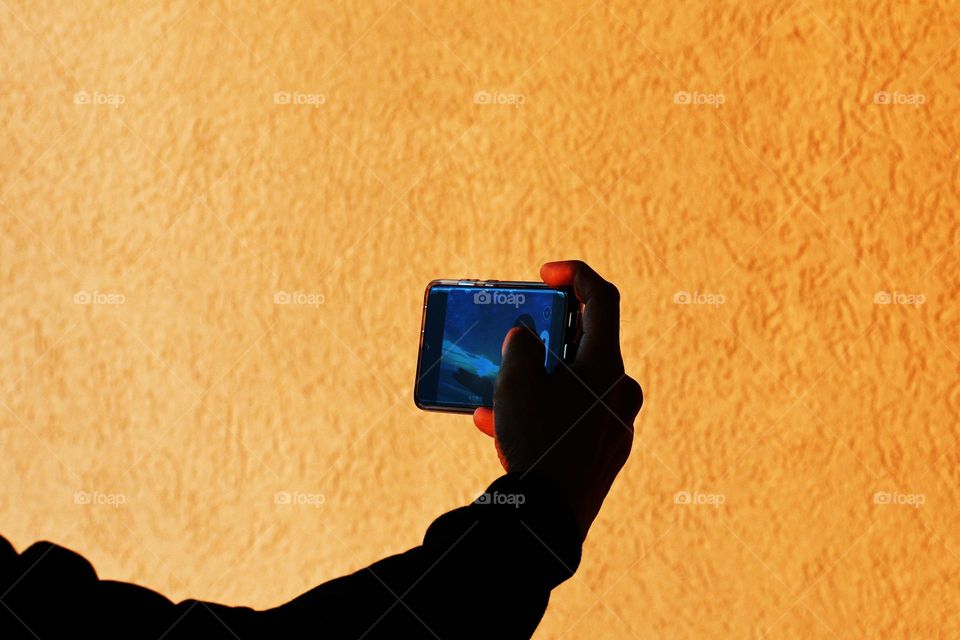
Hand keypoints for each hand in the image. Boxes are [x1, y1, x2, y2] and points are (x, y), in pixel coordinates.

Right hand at [473, 260, 642, 539]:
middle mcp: (621, 392)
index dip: (576, 275)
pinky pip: (575, 420)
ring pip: (576, 387)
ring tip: (492, 395)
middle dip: (547, 338)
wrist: (549, 519)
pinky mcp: (606, 454)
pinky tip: (499, 427)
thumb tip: (525, 339)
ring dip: (537, 382)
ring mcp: (617, 425)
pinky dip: (544, 414)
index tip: (547, 274)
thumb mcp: (515, 385)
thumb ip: (520, 349)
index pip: (603, 299)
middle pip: (588, 346)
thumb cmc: (535, 442)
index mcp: (606, 367)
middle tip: (518, 338)